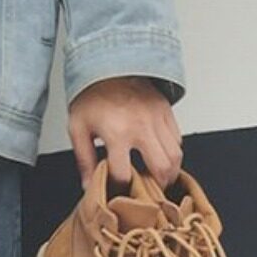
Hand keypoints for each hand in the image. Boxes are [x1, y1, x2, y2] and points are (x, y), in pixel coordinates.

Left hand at [68, 76, 182, 190]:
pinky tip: (162, 156)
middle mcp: (141, 126)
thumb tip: (88, 185)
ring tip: (158, 178)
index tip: (118, 190)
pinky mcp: (166, 110)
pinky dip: (173, 152)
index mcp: (116, 132)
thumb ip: (84, 158)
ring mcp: (157, 117)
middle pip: (161, 168)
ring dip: (169, 172)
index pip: (124, 173)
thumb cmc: (90, 95)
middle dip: (157, 187)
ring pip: (176, 155)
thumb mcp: (77, 127)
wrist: (106, 63)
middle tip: (150, 193)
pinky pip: (178, 139)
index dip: (121, 188)